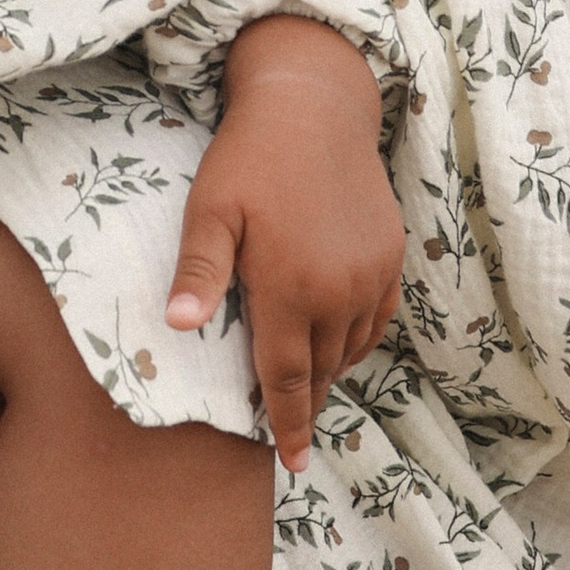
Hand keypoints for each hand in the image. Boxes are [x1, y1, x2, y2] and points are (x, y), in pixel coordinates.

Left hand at [167, 17, 402, 471]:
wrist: (315, 106)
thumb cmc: (249, 157)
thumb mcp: (210, 210)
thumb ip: (199, 271)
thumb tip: (179, 327)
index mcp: (291, 288)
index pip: (287, 377)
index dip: (286, 424)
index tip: (288, 463)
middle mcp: (339, 290)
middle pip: (322, 369)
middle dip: (305, 404)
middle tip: (289, 434)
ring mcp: (371, 274)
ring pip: (351, 348)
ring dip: (329, 373)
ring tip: (306, 390)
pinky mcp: (390, 255)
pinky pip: (377, 319)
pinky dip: (357, 340)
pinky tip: (337, 344)